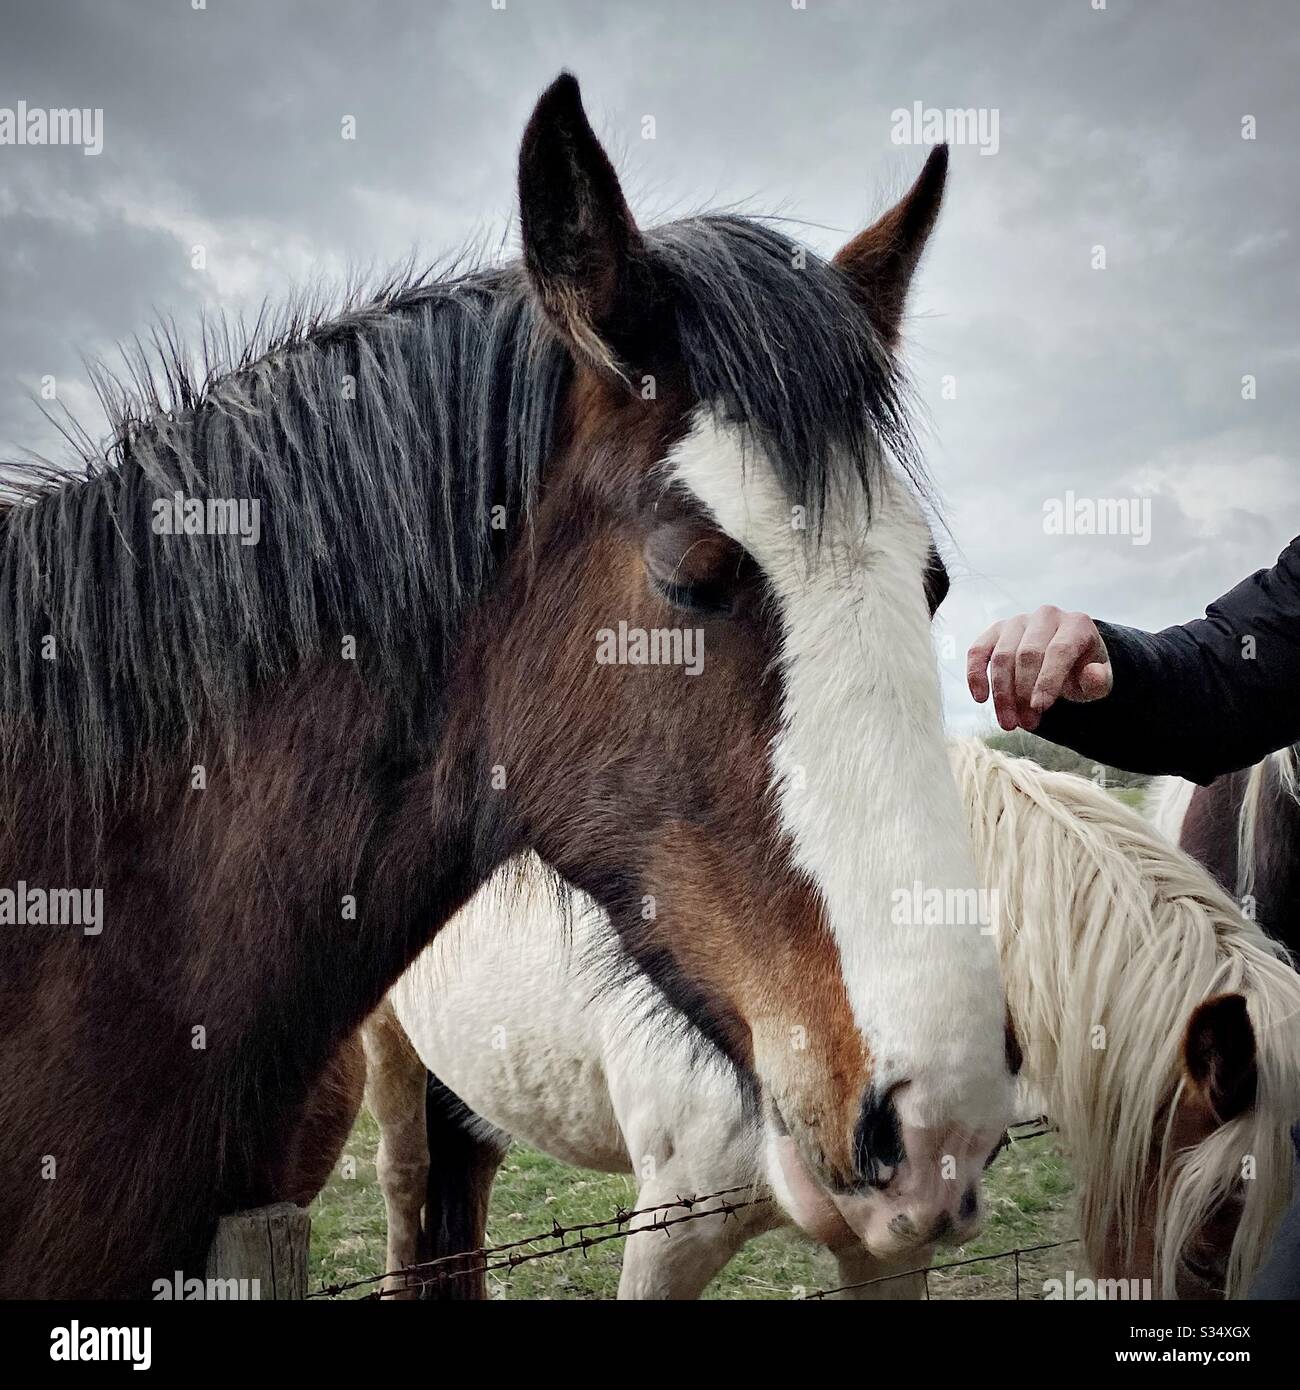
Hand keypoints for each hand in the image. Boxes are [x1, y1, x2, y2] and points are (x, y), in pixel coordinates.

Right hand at [967, 606, 1112, 731]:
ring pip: (1001, 656)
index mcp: (1076, 624)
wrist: (1065, 658)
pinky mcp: (996, 631)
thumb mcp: (1099, 681)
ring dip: (1001, 693)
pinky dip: (975, 674)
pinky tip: (980, 698)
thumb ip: (1099, 680)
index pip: (1058, 651)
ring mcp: (1018, 621)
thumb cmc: (1082, 671)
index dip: (1047, 681)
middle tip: (1026, 724)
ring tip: (1009, 722)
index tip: (1040, 709)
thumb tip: (1091, 674)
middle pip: (1027, 654)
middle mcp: (1046, 616)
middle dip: (1023, 693)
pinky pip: (978, 650)